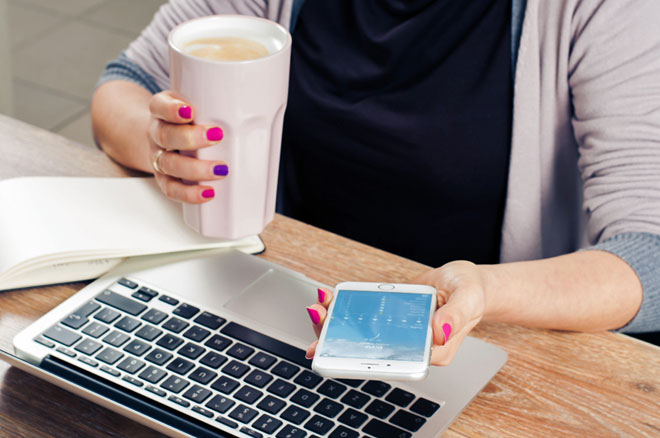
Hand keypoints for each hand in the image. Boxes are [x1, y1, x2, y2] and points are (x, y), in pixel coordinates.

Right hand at [148, 91, 227, 202]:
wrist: (165, 138)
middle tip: (216, 136)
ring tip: (220, 169)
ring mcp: (159, 157)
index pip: (160, 106)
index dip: (172, 110)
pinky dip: (189, 193)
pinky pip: (172, 189)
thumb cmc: (189, 121)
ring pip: (169, 164)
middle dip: (191, 138)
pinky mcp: (164, 179)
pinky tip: (208, 193)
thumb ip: (215, 104)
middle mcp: (157, 133)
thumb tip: (255, 105)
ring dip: (195, 169)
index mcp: (162, 111)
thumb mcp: (197, 104)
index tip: (190, 111)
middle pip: (166, 136)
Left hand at [305, 261, 486, 365]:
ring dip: (337, 323)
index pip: (392, 361)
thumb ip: (455, 315)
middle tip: (319, 316)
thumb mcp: (467, 298)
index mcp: (430, 352)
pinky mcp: (390, 318)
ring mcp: (399, 332)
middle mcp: (411, 346)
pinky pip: (365, 317)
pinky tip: (331, 300)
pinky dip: (347, 309)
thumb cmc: (470, 291)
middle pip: (370, 350)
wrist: (466, 281)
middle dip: (338, 337)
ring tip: (319, 307)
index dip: (362, 359)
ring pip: (362, 334)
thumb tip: (438, 330)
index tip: (339, 348)